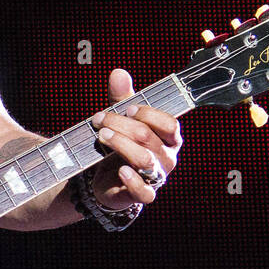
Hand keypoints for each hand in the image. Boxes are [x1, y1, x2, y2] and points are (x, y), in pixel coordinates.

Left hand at [88, 68, 182, 210]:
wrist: (108, 178)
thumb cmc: (121, 144)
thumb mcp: (121, 119)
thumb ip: (121, 98)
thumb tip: (118, 73)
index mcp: (168, 138)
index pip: (170, 124)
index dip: (148, 114)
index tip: (126, 108)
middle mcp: (166, 158)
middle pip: (148, 137)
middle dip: (121, 125)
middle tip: (99, 119)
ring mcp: (156, 178)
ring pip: (144, 160)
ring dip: (120, 144)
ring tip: (101, 136)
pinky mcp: (142, 194)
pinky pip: (145, 192)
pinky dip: (133, 180)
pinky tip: (120, 169)